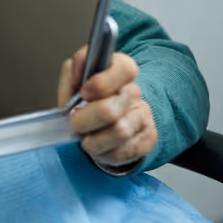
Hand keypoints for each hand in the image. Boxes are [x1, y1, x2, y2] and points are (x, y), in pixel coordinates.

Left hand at [64, 51, 157, 169]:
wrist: (104, 117)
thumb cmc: (87, 95)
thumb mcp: (75, 76)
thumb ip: (74, 71)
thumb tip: (79, 70)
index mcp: (120, 69)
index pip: (124, 70)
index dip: (101, 84)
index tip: (83, 93)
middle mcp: (134, 92)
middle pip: (111, 110)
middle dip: (84, 121)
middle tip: (75, 123)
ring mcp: (143, 116)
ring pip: (118, 134)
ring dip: (93, 141)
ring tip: (86, 137)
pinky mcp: (148, 138)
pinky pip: (123, 152)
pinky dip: (104, 153)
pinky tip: (99, 146)